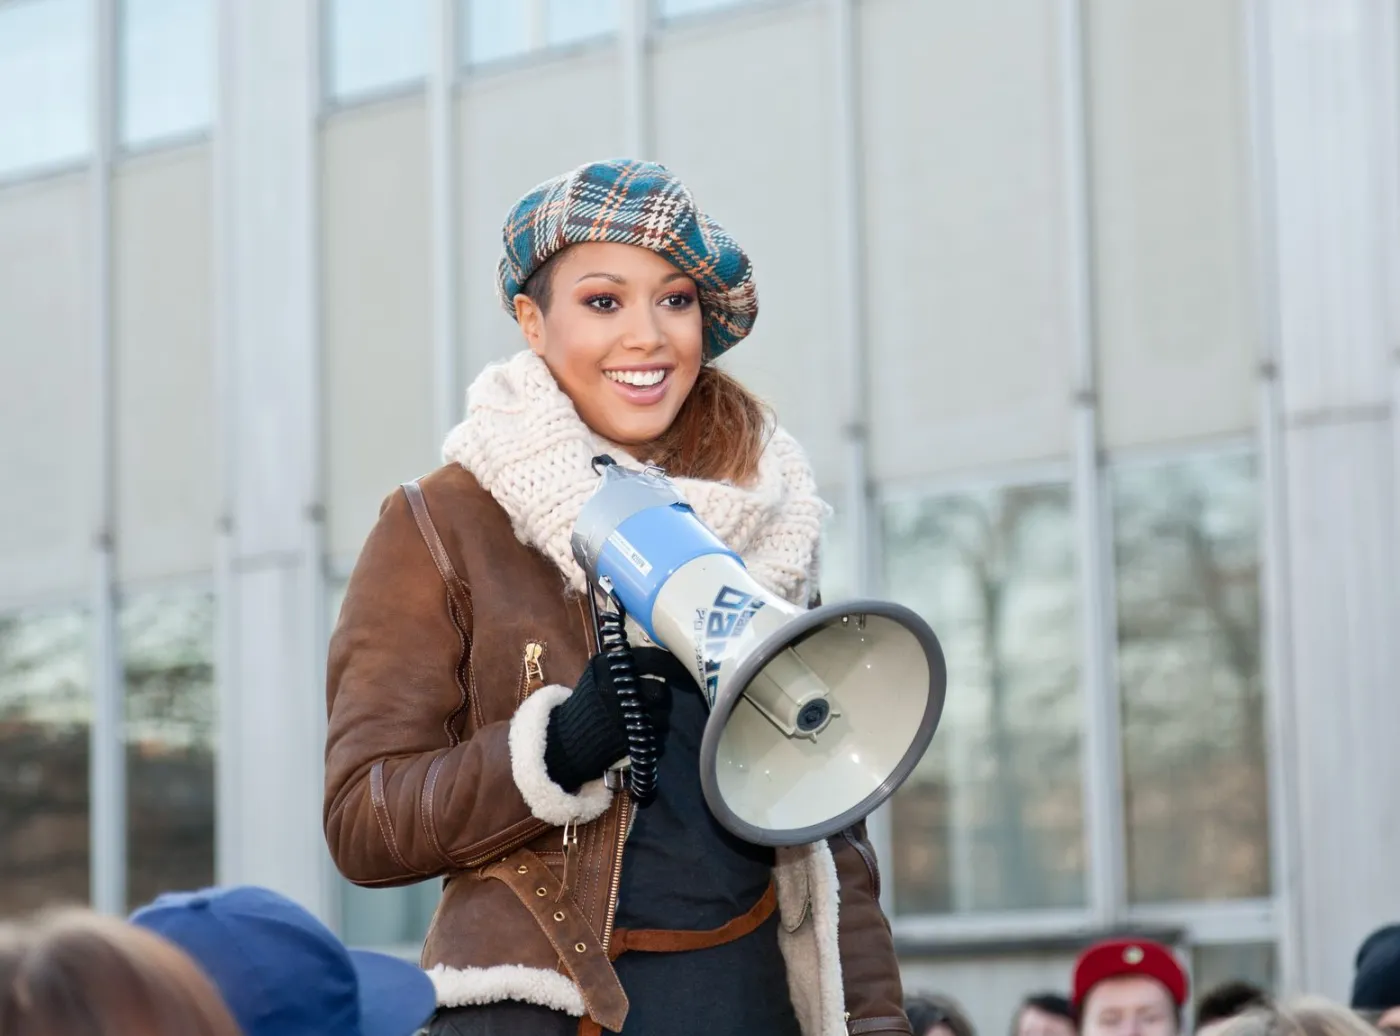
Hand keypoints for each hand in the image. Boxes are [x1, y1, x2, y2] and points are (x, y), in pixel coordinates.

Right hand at [543, 647, 687, 791]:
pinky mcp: (626, 740)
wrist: (566, 739)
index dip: (671, 665)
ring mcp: (621, 715)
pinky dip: (654, 740)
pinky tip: (641, 736)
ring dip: (659, 721)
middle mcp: (617, 688)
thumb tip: (667, 659)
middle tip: (655, 702)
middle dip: (661, 699)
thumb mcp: (599, 674)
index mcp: (610, 667)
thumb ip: (626, 666)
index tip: (684, 670)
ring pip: (661, 717)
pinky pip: (656, 739)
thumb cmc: (589, 703)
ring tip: (645, 722)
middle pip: (660, 691)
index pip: (652, 659)